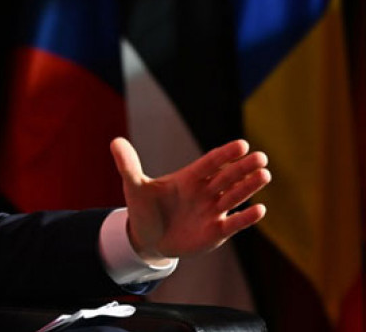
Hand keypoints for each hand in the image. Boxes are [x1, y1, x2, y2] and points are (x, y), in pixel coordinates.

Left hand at [110, 137, 270, 261]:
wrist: (147, 239)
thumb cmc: (145, 209)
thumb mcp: (134, 187)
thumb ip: (128, 165)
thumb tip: (115, 141)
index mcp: (189, 178)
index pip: (210, 163)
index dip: (225, 155)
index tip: (241, 144)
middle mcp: (205, 192)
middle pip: (227, 177)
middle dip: (243, 168)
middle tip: (261, 157)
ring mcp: (212, 211)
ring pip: (234, 197)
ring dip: (249, 187)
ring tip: (265, 174)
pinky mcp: (215, 232)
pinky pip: (233, 223)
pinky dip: (246, 217)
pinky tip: (260, 209)